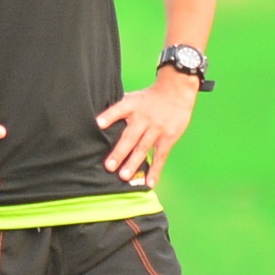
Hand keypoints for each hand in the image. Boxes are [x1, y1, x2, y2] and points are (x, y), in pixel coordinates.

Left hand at [96, 70, 199, 187]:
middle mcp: (144, 118)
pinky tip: (150, 183)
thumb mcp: (133, 97)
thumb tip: (98, 121)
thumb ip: (119, 109)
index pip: (119, 110)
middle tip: (109, 167)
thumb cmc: (149, 98)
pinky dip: (155, 170)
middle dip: (119, 152)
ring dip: (133, 163)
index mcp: (132, 106)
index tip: (98, 124)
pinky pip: (160, 156)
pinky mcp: (168, 138)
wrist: (176, 92)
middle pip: (130, 137)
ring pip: (143, 149)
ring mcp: (156, 129)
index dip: (109, 116)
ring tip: (124, 176)